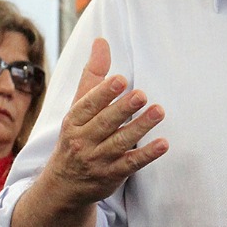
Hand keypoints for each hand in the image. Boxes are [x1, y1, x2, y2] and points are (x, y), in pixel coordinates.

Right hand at [39, 38, 167, 207]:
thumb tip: (101, 41)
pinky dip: (147, 155)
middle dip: (122, 109)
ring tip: (159, 112)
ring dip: (140, 127)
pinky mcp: (112, 175)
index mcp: (74, 121)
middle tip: (142, 95)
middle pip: (104, 123)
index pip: (88, 105)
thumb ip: (93, 75)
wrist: (63, 186)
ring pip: (120, 142)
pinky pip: (131, 164)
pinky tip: (163, 144)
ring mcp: (98, 160)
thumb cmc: (76, 137)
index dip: (104, 93)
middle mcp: (83, 141)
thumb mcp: (78, 108)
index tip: (120, 80)